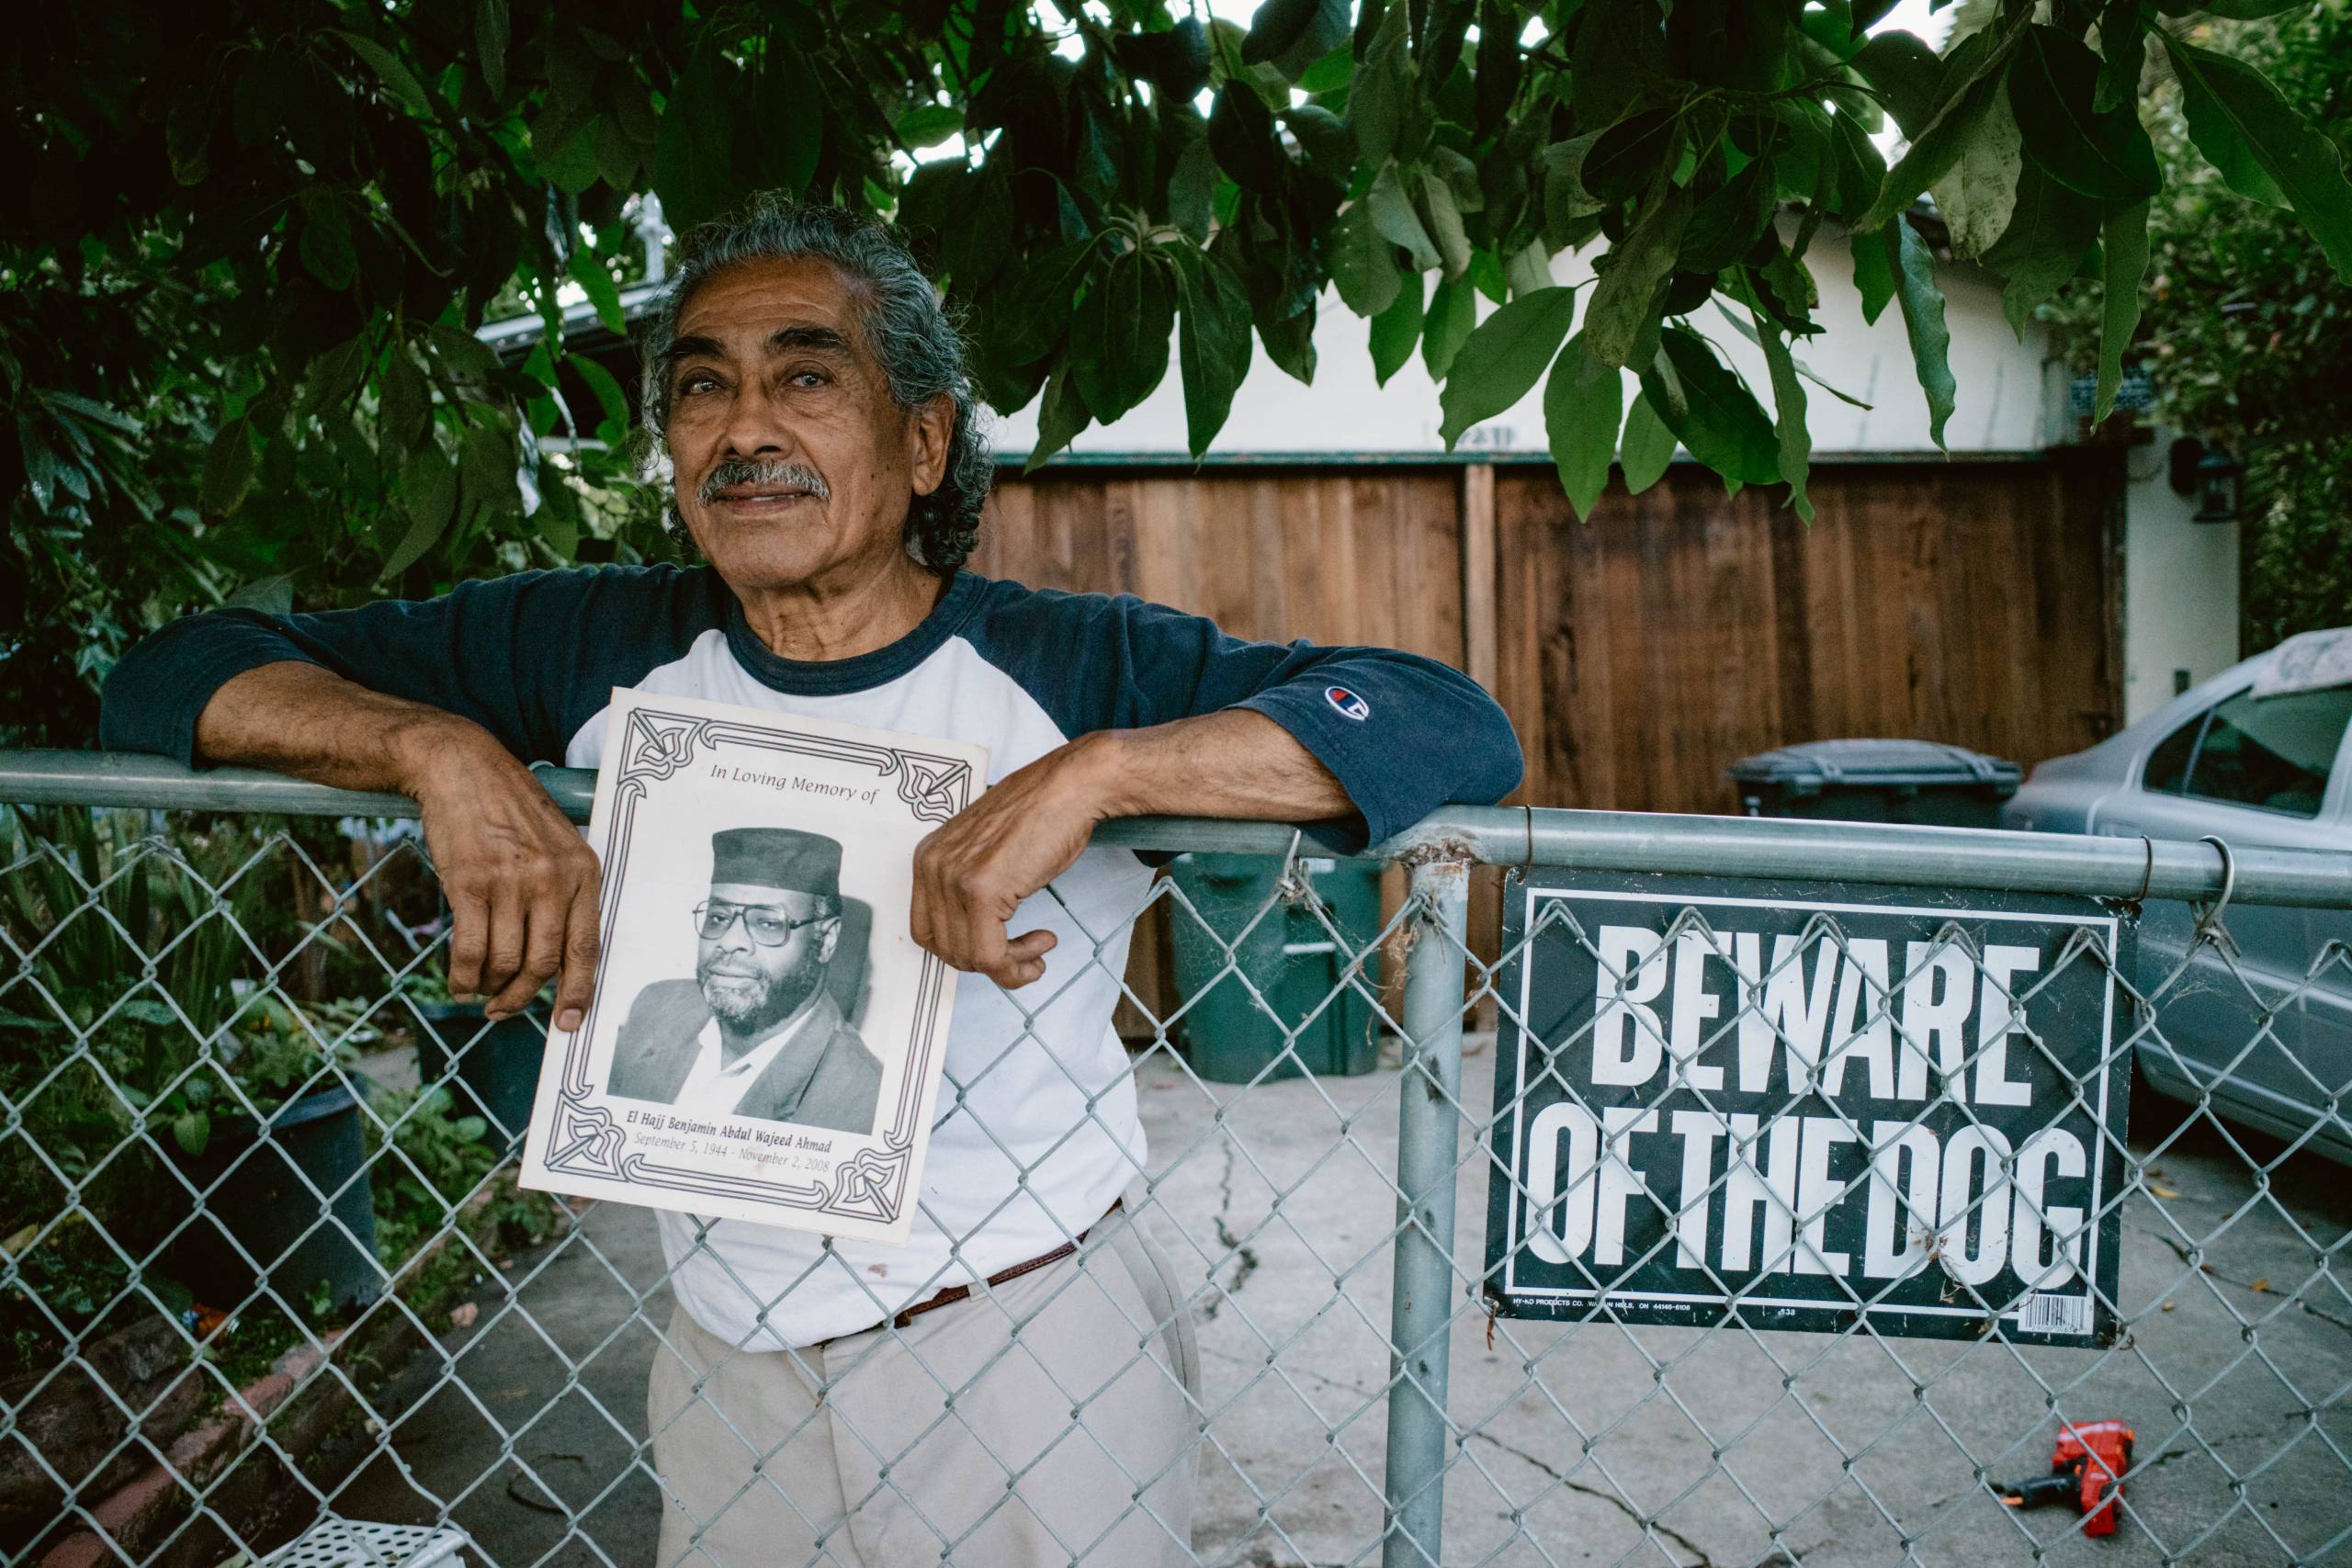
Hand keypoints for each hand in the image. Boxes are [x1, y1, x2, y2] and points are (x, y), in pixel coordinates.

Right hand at [405, 725, 602, 1029]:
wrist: (463, 769)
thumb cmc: (511, 811)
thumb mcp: (558, 845)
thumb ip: (564, 894)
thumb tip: (556, 960)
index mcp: (584, 872)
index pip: (587, 947)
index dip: (577, 991)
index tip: (569, 1022)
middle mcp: (552, 880)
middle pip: (542, 963)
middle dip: (522, 997)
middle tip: (505, 1009)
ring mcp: (510, 882)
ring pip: (504, 961)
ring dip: (490, 987)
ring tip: (480, 991)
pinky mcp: (469, 883)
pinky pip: (470, 949)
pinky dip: (462, 976)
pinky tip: (459, 982)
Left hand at [910, 734, 1120, 988]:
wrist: (1069, 788)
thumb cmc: (1040, 814)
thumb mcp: (986, 851)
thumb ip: (970, 884)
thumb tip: (975, 933)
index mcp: (928, 857)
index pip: (927, 931)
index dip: (963, 950)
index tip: (995, 949)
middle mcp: (932, 868)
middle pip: (946, 949)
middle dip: (988, 962)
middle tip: (1024, 954)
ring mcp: (955, 880)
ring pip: (970, 957)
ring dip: (1010, 965)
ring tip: (1039, 948)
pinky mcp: (983, 892)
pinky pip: (991, 956)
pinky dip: (1017, 966)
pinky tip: (1043, 944)